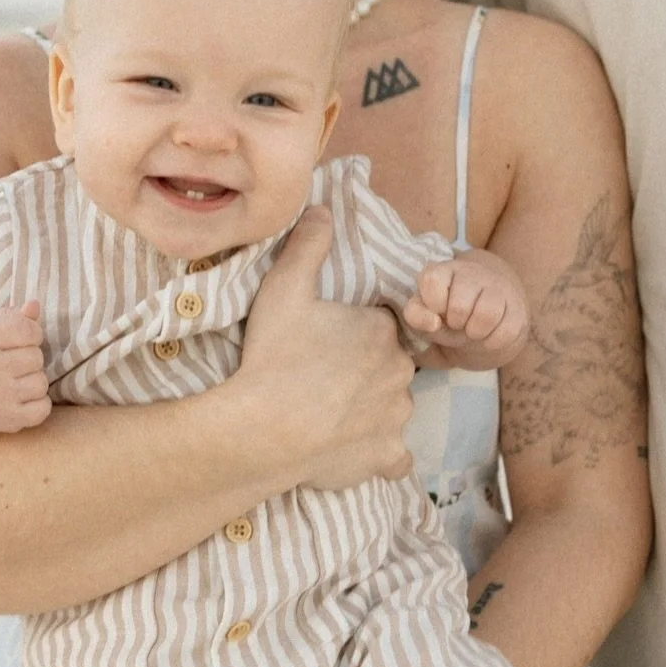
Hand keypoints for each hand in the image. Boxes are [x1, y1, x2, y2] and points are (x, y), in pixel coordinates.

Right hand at [0, 301, 51, 432]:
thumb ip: (11, 316)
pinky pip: (42, 409)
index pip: (29, 330)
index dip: (30, 333)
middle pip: (37, 357)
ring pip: (41, 383)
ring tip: (14, 381)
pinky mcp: (6, 419)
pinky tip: (22, 398)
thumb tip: (34, 305)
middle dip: (29, 358)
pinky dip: (38, 405)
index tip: (19, 339)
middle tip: (11, 363)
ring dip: (32, 381)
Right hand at [238, 206, 414, 488]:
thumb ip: (307, 246)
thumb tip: (323, 210)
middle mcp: (400, 371)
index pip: (381, 324)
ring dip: (373, 407)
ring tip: (331, 411)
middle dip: (366, 367)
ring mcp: (397, 417)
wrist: (264, 430)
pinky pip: (395, 455)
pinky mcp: (387, 456)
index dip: (356, 331)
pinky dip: (380, 451)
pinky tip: (355, 447)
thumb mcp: (283, 290)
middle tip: (324, 375)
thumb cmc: (275, 357)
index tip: (328, 340)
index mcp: (382, 330)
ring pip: (393, 406)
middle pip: (390, 363)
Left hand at [404, 248, 529, 370]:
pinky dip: (493, 342)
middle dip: (454, 324)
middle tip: (457, 323)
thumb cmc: (445, 318)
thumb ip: (416, 316)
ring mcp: (498, 288)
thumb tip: (434, 322)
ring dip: (474, 333)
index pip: (431, 280)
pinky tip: (489, 335)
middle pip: (459, 307)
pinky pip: (506, 331)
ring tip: (472, 331)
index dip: (433, 304)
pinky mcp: (518, 309)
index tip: (437, 312)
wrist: (482, 323)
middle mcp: (472, 273)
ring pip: (486, 316)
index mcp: (443, 271)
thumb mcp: (423, 317)